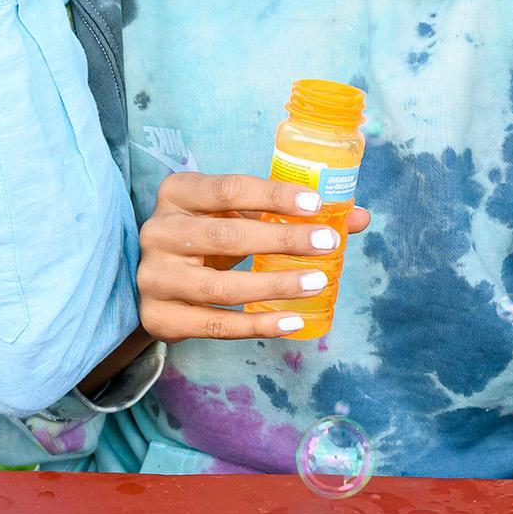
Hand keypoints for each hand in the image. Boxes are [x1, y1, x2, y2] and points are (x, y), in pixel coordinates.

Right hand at [136, 173, 370, 341]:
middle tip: (329, 243)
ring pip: (220, 287)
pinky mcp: (158, 317)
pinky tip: (292, 322)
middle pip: (227, 236)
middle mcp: (158, 231)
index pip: (230, 189)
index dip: (274, 196)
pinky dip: (257, 324)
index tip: (316, 204)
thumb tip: (358, 217)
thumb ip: (287, 212)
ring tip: (317, 282)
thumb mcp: (237, 214)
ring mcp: (154, 276)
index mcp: (177, 192)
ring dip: (275, 285)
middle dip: (284, 240)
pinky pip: (214, 325)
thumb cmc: (208, 235)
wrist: (156, 277)